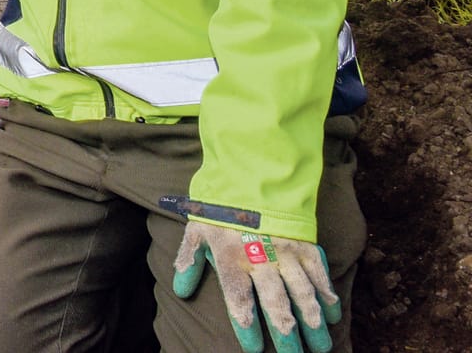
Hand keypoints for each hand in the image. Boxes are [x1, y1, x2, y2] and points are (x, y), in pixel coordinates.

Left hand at [172, 219, 340, 352]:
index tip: (253, 349)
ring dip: (312, 323)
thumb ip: (189, 260)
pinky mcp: (306, 246)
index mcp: (232, 256)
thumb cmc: (220, 211)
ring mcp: (287, 252)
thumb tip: (180, 292)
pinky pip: (320, 275)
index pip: (239, 298)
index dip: (246, 325)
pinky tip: (332, 316)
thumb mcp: (197, 230)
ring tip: (320, 347)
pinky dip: (328, 296)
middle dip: (285, 334)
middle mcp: (261, 257)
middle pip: (275, 302)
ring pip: (303, 293)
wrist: (250, 177)